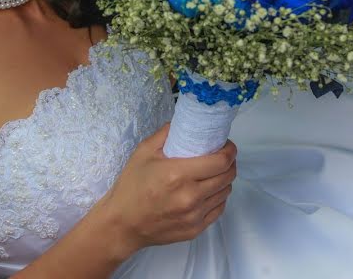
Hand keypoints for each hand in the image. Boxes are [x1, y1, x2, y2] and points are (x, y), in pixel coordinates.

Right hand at [101, 123, 236, 254]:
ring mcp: (195, 215)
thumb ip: (166, 133)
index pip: (221, 161)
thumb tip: (184, 122)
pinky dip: (218, 198)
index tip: (226, 145)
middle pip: (228, 176)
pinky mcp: (195, 229)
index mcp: (179, 174)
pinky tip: (208, 191)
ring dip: (224, 180)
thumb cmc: (132, 186)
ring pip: (225, 193)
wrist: (123, 224)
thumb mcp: (143, 152)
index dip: (229, 151)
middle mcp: (191, 196)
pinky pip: (218, 209)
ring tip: (214, 174)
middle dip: (230, 163)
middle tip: (222, 157)